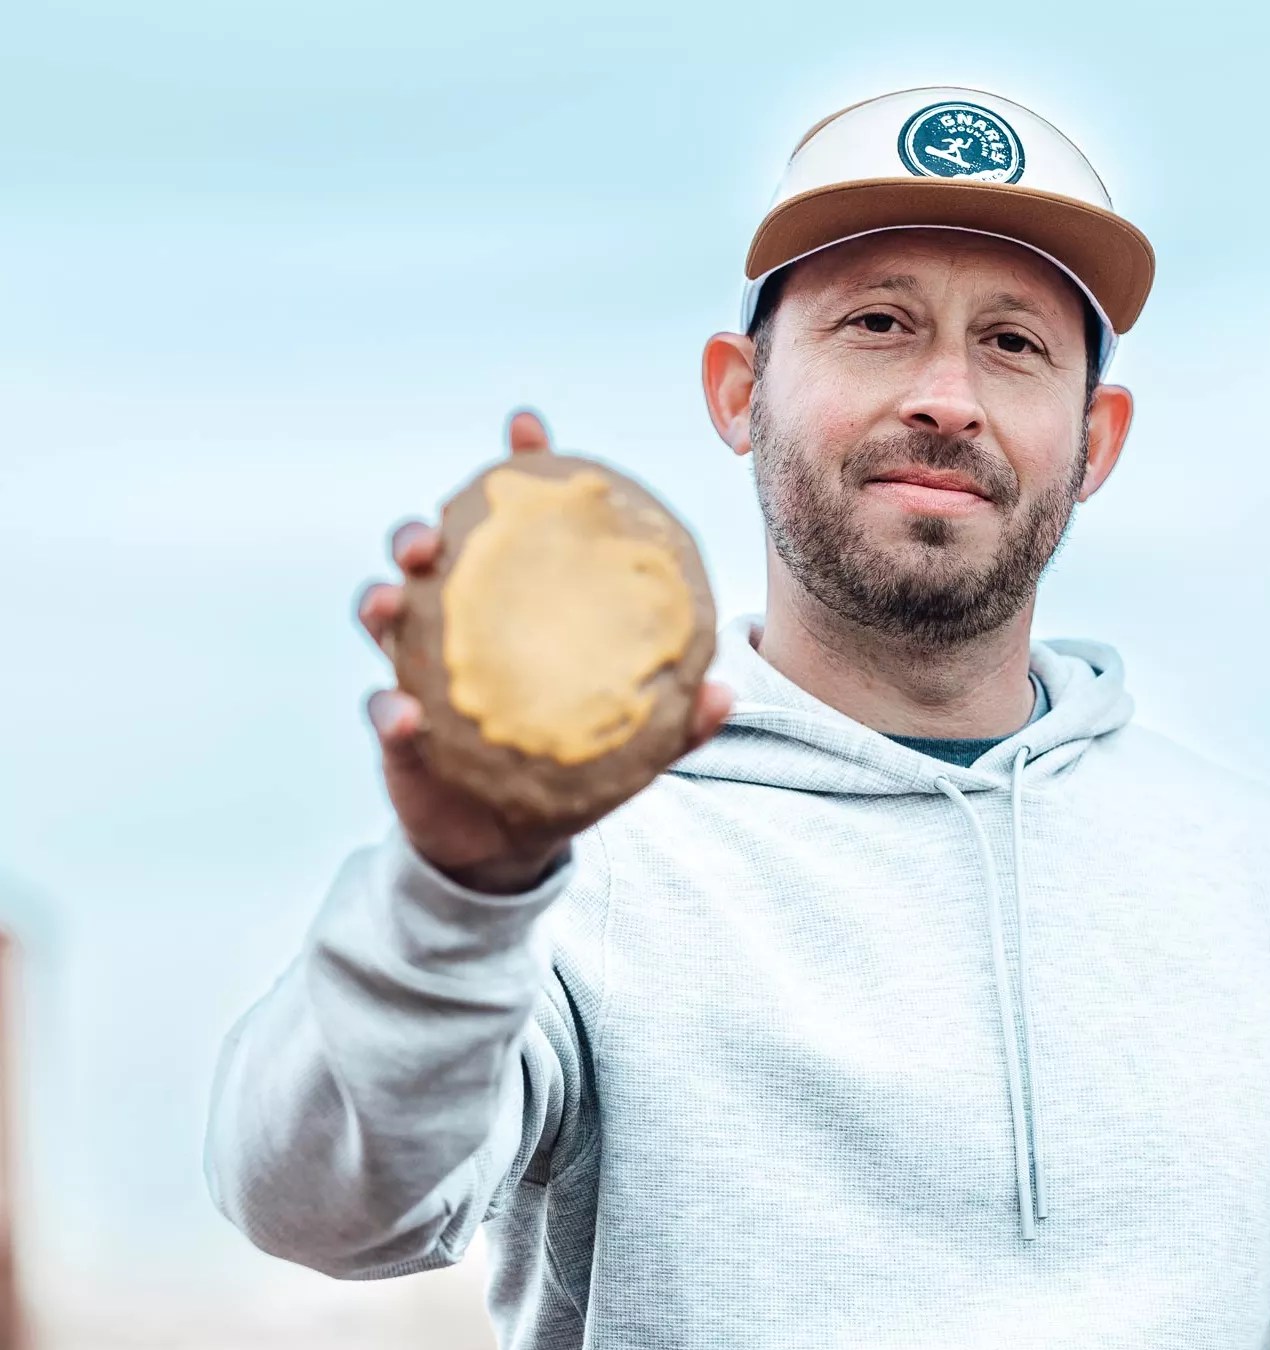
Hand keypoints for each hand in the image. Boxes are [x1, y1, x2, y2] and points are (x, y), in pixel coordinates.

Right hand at [354, 409, 733, 893]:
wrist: (509, 841)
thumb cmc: (571, 770)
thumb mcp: (632, 746)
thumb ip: (676, 721)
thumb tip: (725, 693)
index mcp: (513, 611)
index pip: (509, 529)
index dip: (515, 471)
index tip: (526, 426)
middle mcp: (457, 629)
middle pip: (428, 559)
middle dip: (420, 530)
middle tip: (432, 531)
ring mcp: (418, 674)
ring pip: (383, 615)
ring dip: (381, 597)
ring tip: (397, 593)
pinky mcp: (397, 732)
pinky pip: (383, 712)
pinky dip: (389, 710)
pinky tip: (404, 714)